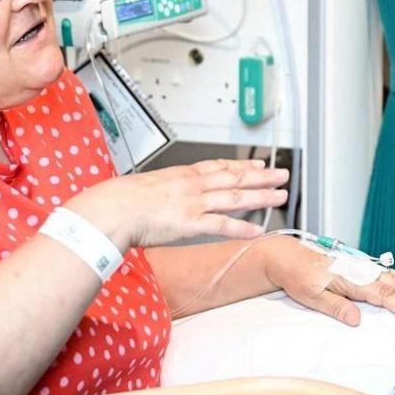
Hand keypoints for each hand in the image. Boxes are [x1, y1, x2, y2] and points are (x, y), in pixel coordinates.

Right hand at [65, 158, 288, 250]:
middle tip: (282, 174)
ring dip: (260, 196)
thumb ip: (162, 191)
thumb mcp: (147, 186)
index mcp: (183, 175)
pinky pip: (221, 225)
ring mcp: (193, 202)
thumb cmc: (122, 200)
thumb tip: (163, 197)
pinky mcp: (190, 222)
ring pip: (235, 197)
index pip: (219, 167)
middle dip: (261, 176)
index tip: (258, 164)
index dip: (242, 166)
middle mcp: (193, 185)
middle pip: (234, 177)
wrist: (112, 207)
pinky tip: (257, 230)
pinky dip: (241, 227)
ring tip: (280, 196)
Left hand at [264, 238, 394, 326]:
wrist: (288, 257)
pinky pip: (387, 271)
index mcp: (349, 277)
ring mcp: (361, 266)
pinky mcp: (360, 266)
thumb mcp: (311, 296)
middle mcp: (359, 270)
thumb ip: (336, 307)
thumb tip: (356, 319)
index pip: (381, 294)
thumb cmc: (298, 276)